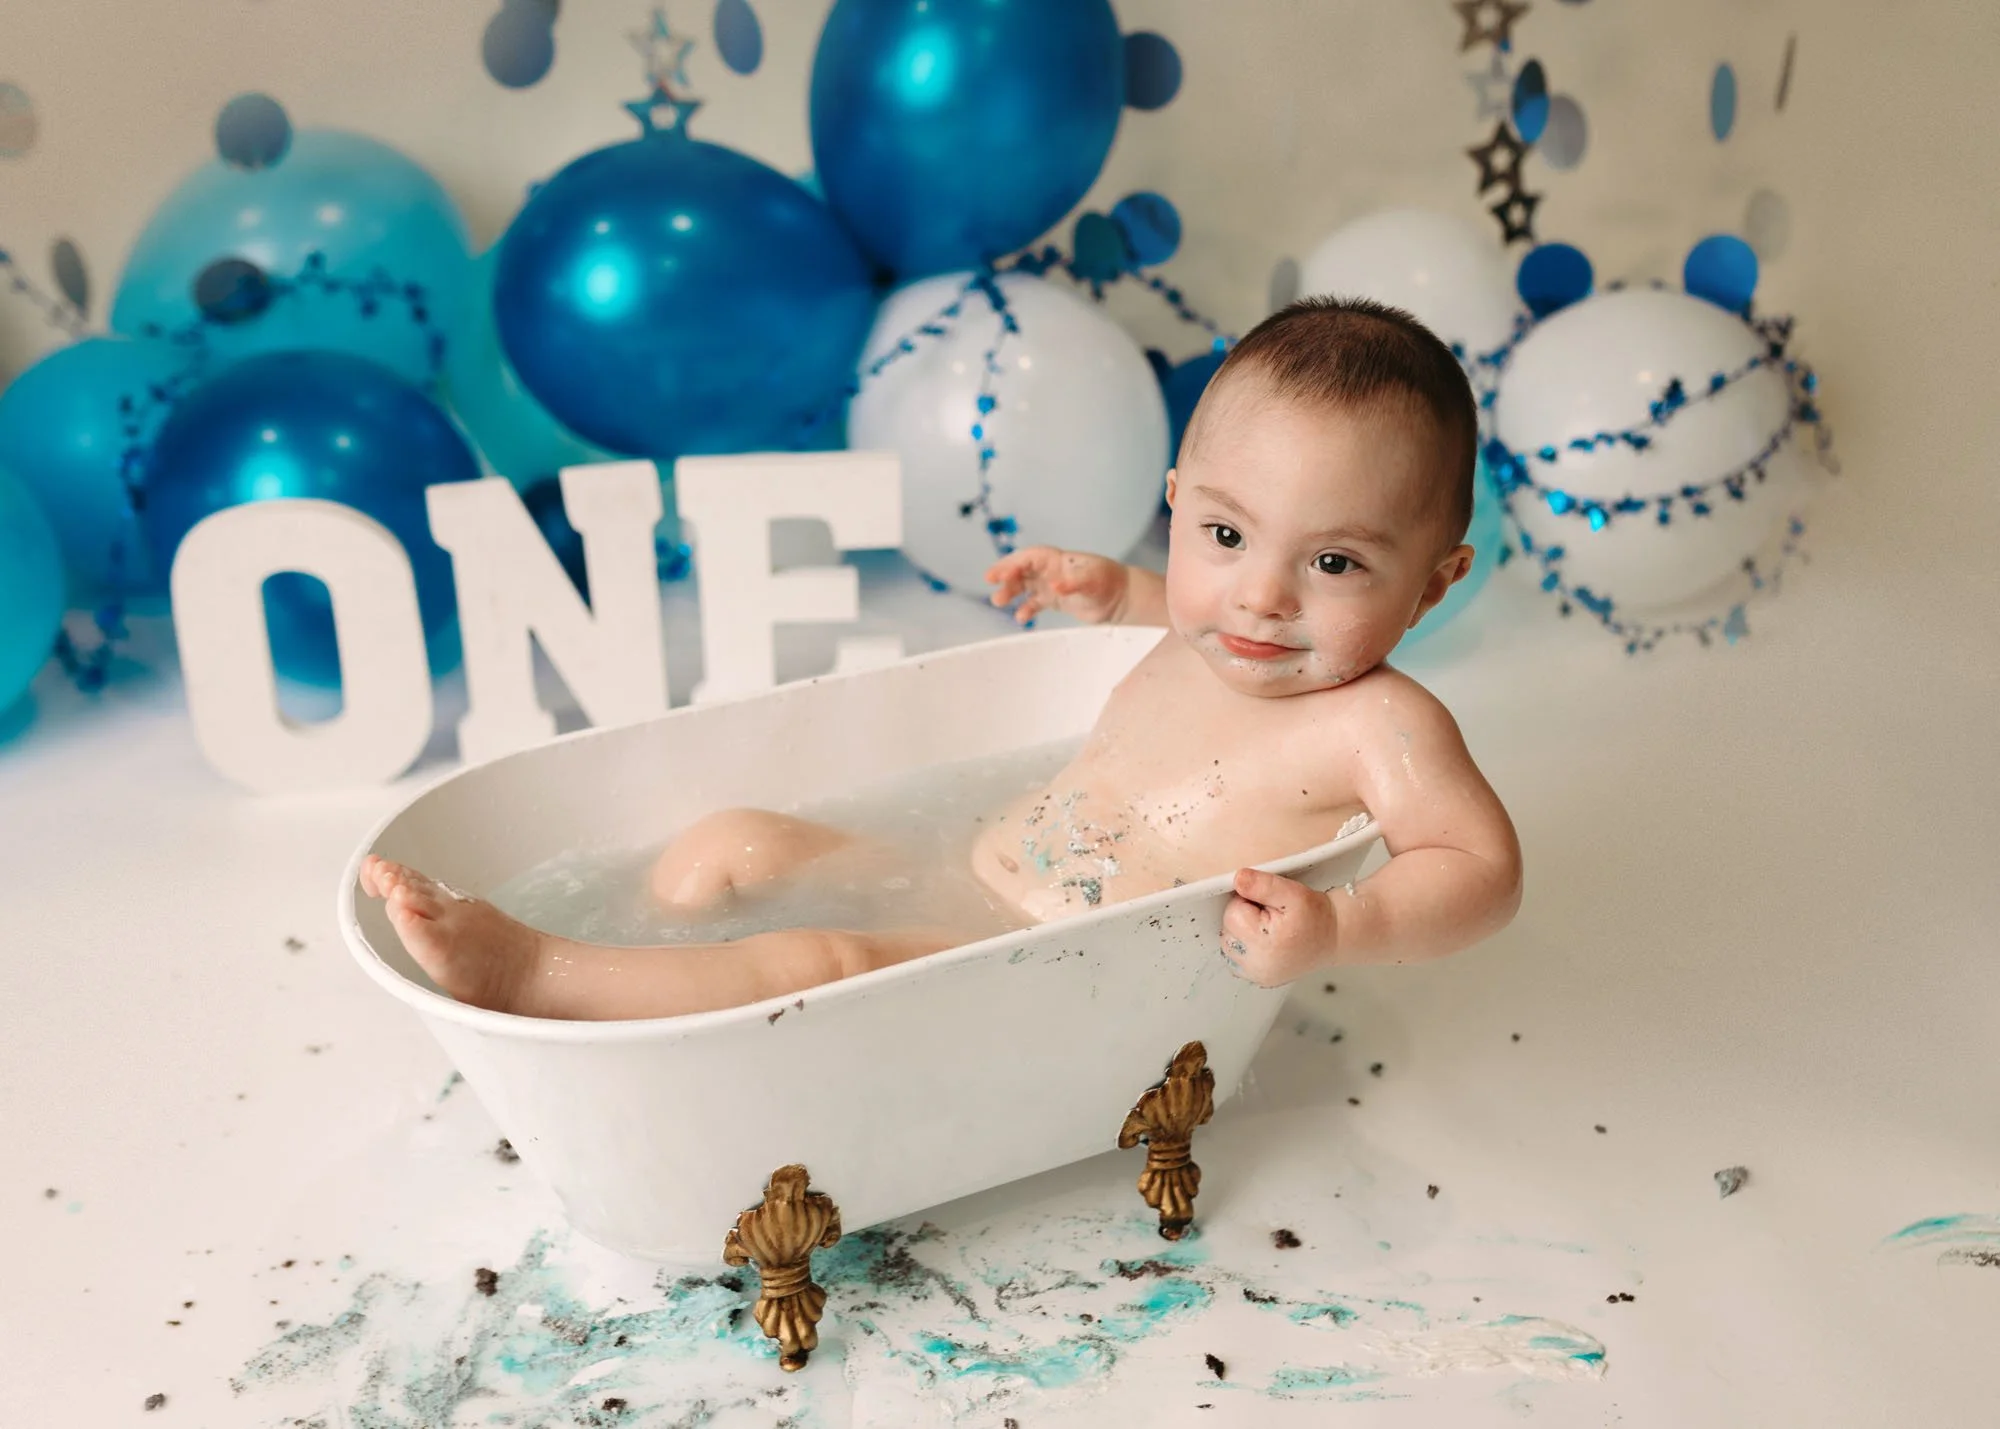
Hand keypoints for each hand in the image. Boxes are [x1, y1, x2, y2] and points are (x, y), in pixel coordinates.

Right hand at [985, 546, 1129, 625]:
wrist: (1122, 598)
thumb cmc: (1109, 582)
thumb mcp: (1092, 580)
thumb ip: (1073, 583)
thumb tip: (1055, 586)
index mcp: (1058, 559)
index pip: (1030, 558)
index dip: (1013, 563)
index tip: (1000, 572)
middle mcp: (1052, 570)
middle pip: (1023, 570)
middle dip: (1006, 575)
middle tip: (991, 582)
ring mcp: (1053, 585)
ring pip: (1026, 586)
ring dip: (1012, 592)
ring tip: (999, 601)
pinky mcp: (1056, 600)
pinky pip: (1036, 602)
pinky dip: (1027, 609)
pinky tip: (1021, 617)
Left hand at [1220, 868, 1336, 986]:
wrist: (1335, 935)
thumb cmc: (1317, 916)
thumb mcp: (1293, 892)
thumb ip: (1262, 885)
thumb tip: (1237, 880)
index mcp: (1263, 944)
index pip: (1231, 913)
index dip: (1248, 902)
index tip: (1268, 904)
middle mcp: (1258, 966)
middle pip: (1227, 931)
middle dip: (1243, 918)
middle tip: (1270, 916)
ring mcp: (1258, 976)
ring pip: (1228, 945)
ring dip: (1242, 933)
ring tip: (1268, 929)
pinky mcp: (1259, 979)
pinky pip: (1236, 960)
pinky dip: (1245, 948)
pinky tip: (1264, 941)